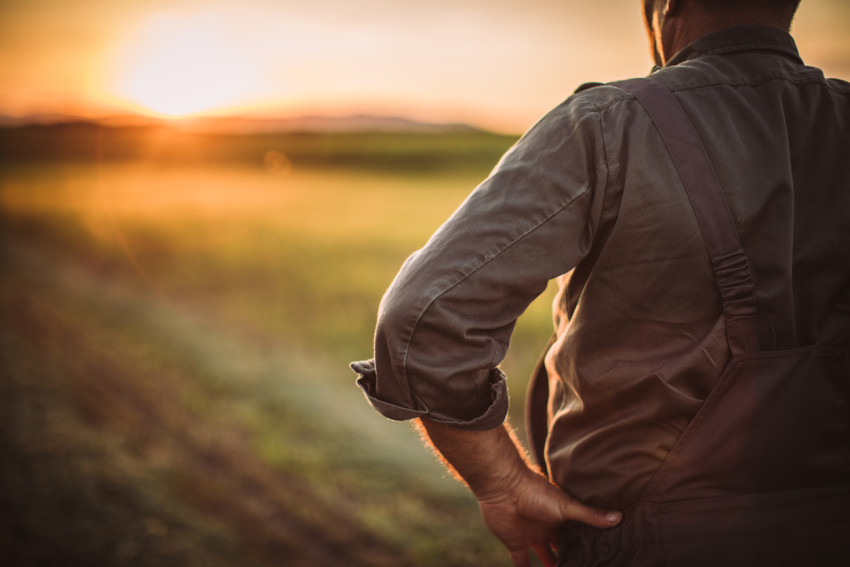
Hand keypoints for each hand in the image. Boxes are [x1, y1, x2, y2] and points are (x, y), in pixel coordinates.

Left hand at [477, 465, 620, 566]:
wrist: (505, 489)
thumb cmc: (536, 492)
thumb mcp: (567, 506)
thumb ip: (590, 515)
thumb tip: (619, 517)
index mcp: (561, 516)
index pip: (576, 534)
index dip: (585, 544)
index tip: (598, 555)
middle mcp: (548, 527)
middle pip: (562, 546)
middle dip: (571, 556)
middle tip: (584, 565)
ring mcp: (532, 535)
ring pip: (545, 556)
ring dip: (552, 566)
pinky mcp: (516, 543)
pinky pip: (522, 563)